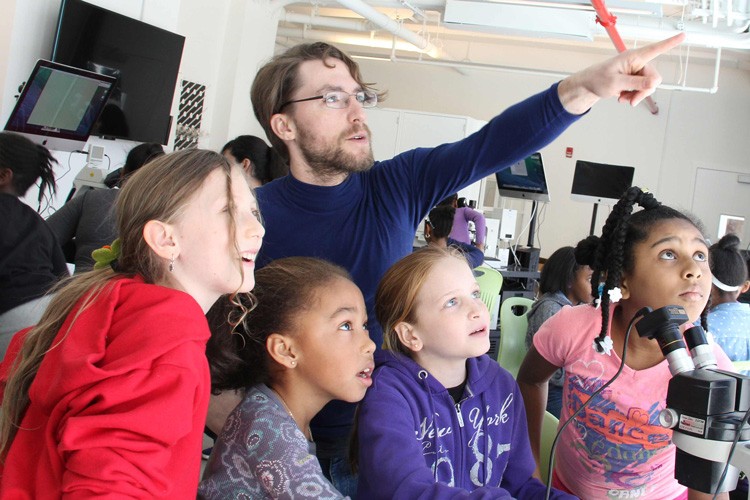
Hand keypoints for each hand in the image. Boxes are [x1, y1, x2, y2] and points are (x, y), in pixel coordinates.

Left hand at [558, 33, 684, 114]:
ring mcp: (637, 72)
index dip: (670, 43)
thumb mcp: (616, 83)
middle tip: (631, 100)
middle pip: (653, 78)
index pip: (655, 49)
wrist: (590, 86)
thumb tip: (654, 83)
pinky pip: (642, 90)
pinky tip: (623, 97)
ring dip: (637, 96)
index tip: (683, 35)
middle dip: (643, 91)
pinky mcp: (635, 79)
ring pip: (648, 87)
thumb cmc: (598, 79)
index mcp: (633, 57)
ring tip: (623, 98)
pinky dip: (634, 96)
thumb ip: (635, 83)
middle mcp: (637, 63)